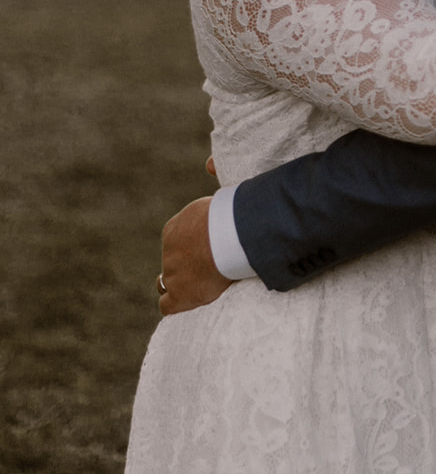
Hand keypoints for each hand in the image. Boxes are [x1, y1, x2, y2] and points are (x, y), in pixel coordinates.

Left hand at [158, 197, 232, 315]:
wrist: (229, 235)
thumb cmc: (229, 215)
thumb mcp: (217, 199)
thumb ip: (210, 200)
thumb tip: (211, 168)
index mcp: (174, 229)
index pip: (176, 242)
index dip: (190, 248)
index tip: (206, 250)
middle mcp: (169, 251)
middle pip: (173, 262)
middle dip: (186, 265)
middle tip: (207, 268)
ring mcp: (172, 273)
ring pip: (169, 283)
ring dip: (182, 284)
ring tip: (201, 286)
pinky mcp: (180, 295)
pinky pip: (168, 305)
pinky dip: (176, 304)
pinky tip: (186, 303)